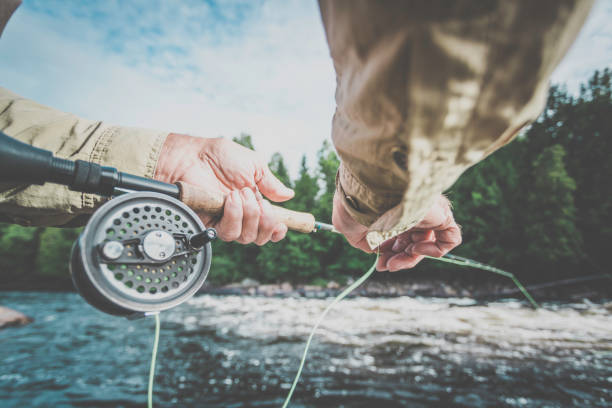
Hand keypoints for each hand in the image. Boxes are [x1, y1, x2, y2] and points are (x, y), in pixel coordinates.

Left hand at [155, 133, 293, 243]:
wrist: (196, 156)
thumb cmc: (220, 157)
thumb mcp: (254, 166)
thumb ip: (271, 183)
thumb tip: (288, 195)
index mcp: (255, 204)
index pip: (270, 227)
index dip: (278, 230)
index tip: (282, 225)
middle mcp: (242, 216)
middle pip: (260, 237)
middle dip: (266, 220)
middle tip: (259, 200)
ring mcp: (227, 221)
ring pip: (247, 237)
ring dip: (249, 215)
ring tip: (240, 193)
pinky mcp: (211, 223)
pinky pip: (228, 232)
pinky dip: (234, 215)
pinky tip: (230, 200)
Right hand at [332, 192, 460, 270]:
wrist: (367, 192)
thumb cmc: (354, 206)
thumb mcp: (349, 227)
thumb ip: (363, 241)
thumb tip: (376, 250)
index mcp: (392, 211)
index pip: (398, 236)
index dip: (389, 253)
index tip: (380, 264)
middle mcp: (411, 211)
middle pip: (411, 243)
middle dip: (397, 259)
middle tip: (384, 267)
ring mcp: (426, 213)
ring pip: (428, 244)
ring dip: (410, 259)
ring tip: (394, 262)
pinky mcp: (441, 215)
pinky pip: (450, 238)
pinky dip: (435, 251)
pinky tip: (416, 248)